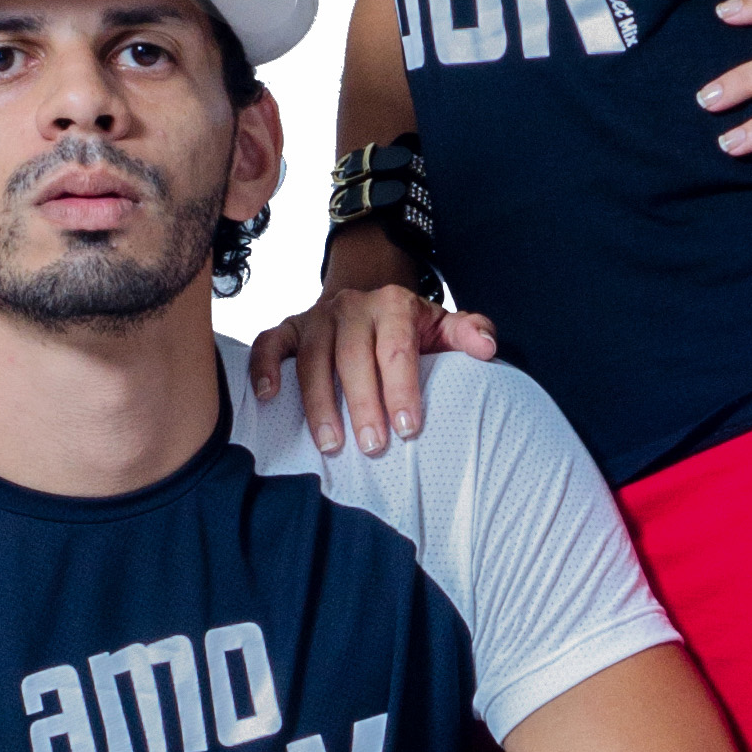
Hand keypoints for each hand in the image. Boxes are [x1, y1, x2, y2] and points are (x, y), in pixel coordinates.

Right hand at [252, 265, 497, 459]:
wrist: (367, 305)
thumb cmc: (408, 330)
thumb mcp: (442, 327)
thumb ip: (468, 333)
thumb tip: (487, 349)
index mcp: (393, 304)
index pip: (397, 348)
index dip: (402, 388)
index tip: (409, 427)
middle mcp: (352, 305)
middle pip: (353, 357)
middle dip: (363, 404)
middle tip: (373, 447)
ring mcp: (317, 316)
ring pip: (311, 359)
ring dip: (319, 403)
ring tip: (331, 445)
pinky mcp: (289, 327)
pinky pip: (270, 344)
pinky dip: (264, 368)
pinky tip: (268, 397)